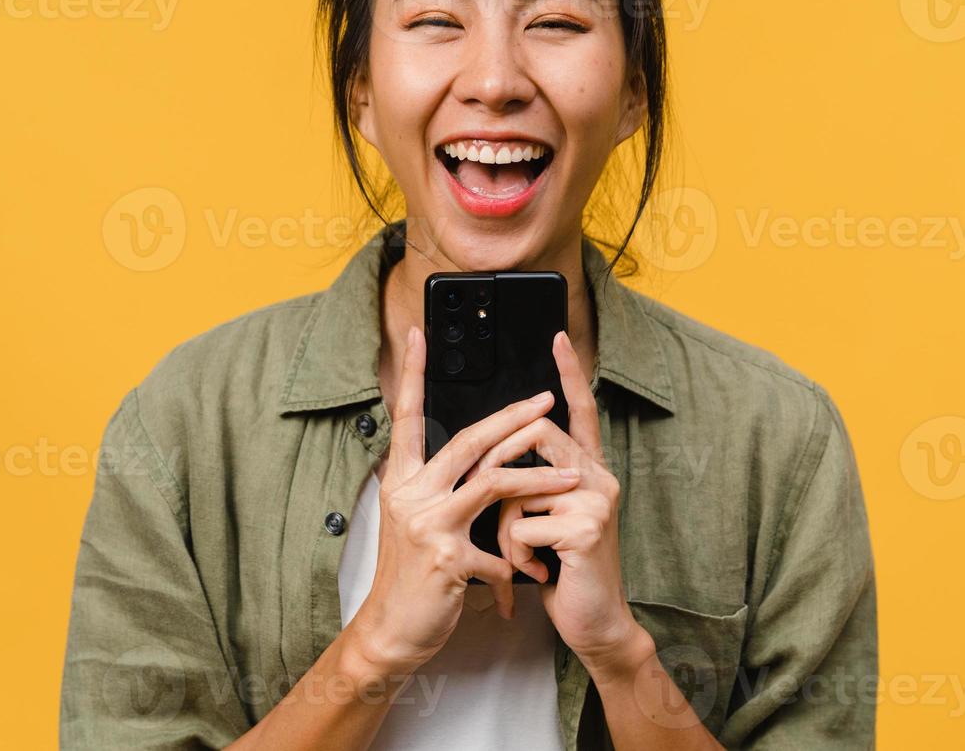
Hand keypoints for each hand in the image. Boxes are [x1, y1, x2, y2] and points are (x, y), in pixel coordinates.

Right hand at [346, 326, 582, 676]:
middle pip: (467, 440)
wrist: (391, 631)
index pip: (407, 416)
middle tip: (546, 398)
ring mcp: (427, 524)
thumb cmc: (411, 575)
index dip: (411, 374)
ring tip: (574, 477)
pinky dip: (518, 563)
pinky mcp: (446, 558)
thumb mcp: (416, 521)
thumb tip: (471, 455)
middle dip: (512, 418)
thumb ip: (438, 486)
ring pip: (491, 483)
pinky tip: (531, 576)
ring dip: (537, 480)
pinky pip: (497, 551)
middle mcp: (410, 493)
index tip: (417, 335)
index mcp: (401, 479)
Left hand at [464, 330, 649, 675]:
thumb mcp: (540, 519)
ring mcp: (595, 500)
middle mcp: (597, 476)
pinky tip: (538, 572)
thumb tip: (488, 453)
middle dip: (494, 463)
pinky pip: (521, 525)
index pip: (578, 409)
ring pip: (517, 484)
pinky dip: (515, 553)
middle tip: (489, 498)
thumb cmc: (561, 569)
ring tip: (522, 553)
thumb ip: (526, 483)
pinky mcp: (585, 529)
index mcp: (585, 470)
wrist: (594, 622)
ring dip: (504, 525)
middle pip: (533, 432)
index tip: (558, 336)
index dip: (569, 372)